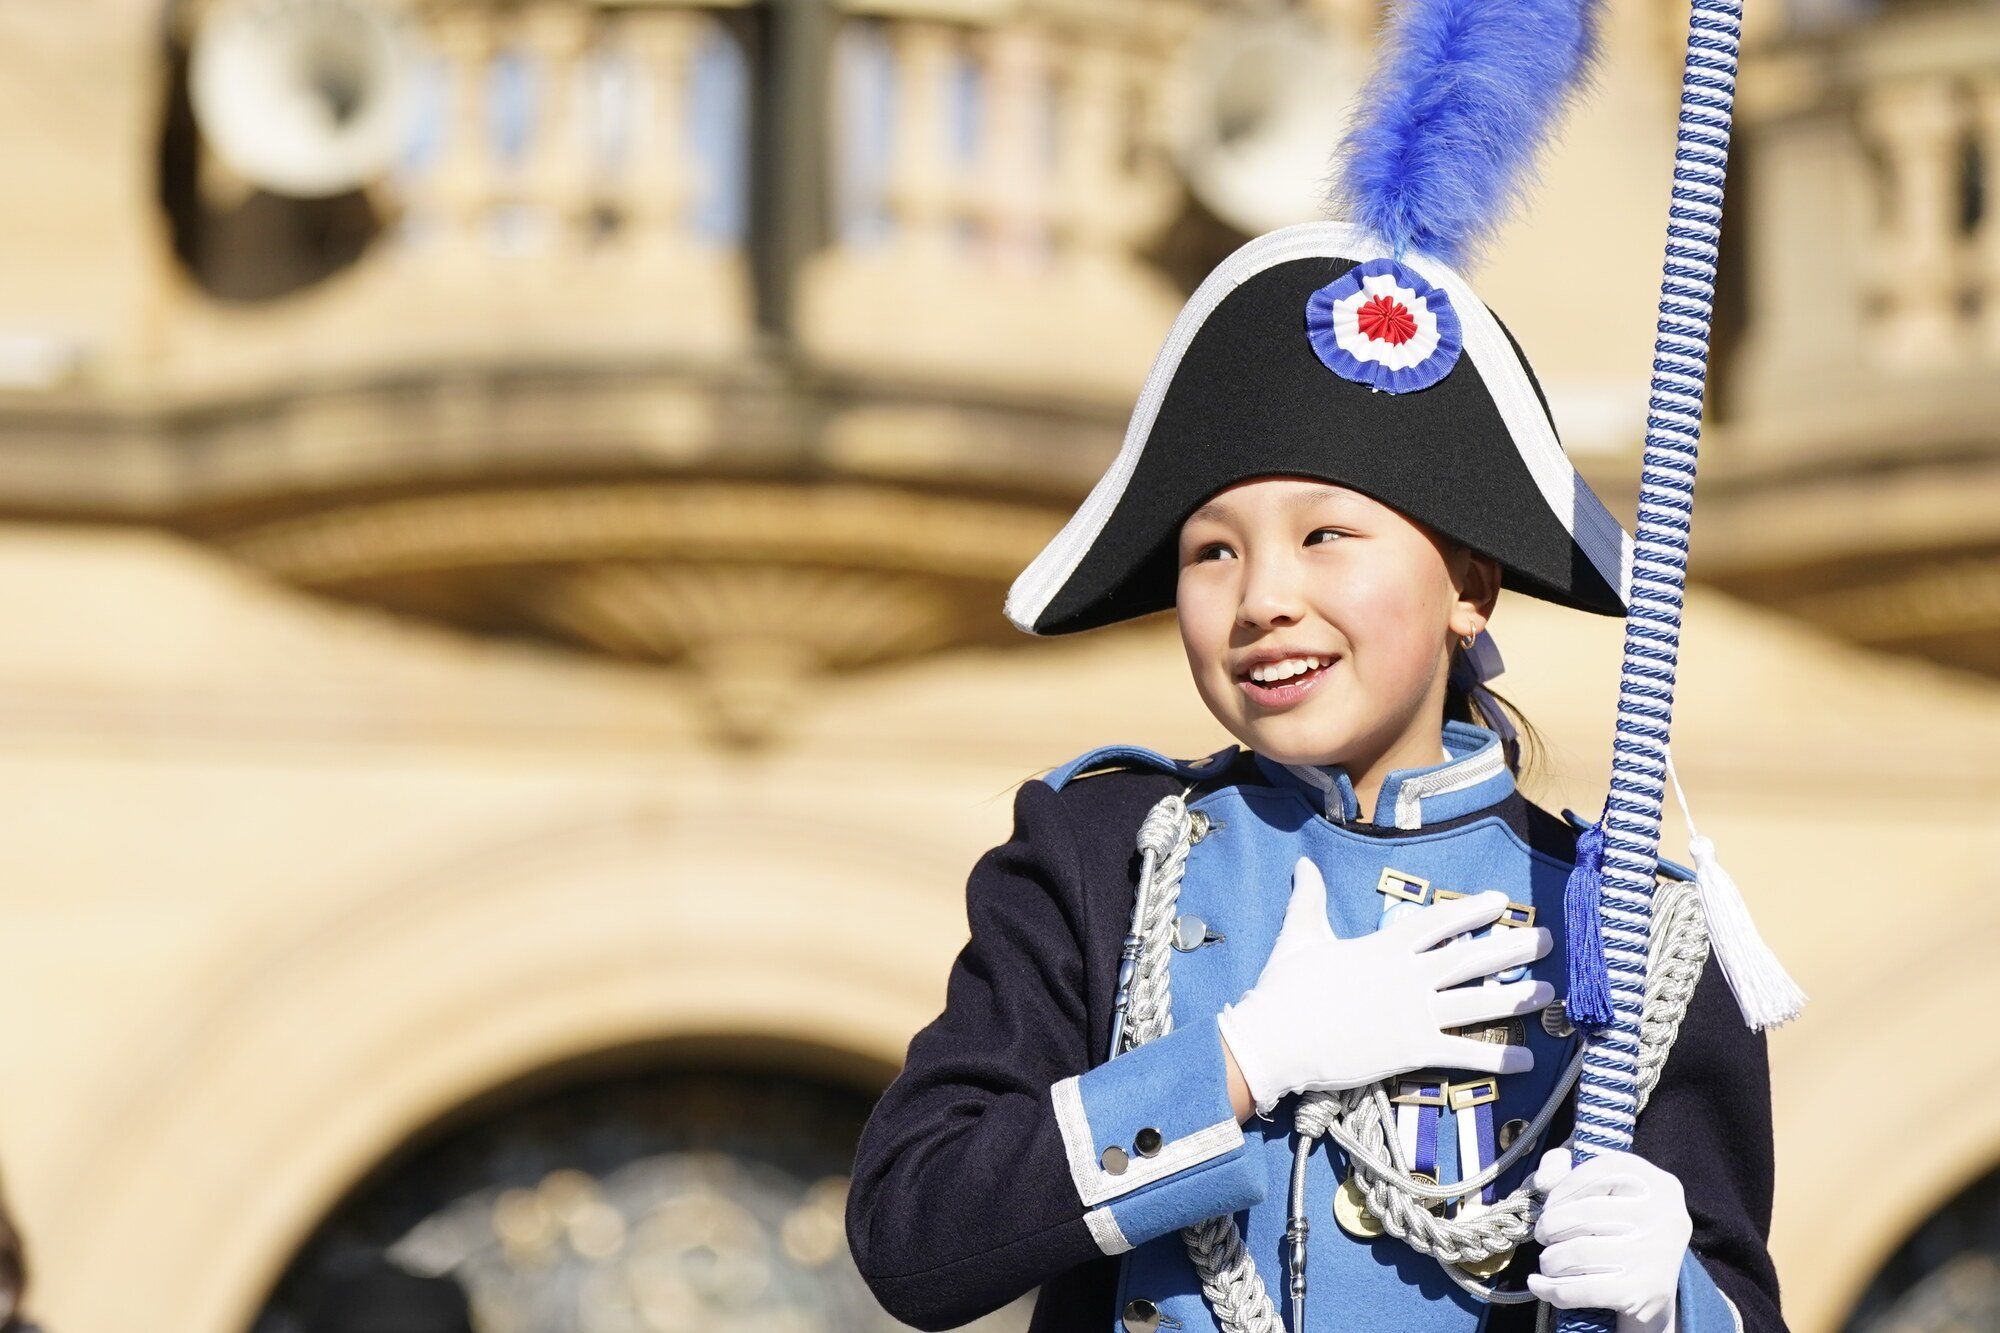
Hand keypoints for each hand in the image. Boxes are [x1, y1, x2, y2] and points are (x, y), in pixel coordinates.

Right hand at [1214, 856, 1551, 1114]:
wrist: (1276, 1038)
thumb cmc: (1285, 988)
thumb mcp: (1298, 935)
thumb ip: (1309, 898)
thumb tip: (1303, 864)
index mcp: (1384, 947)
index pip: (1438, 922)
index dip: (1472, 910)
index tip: (1501, 901)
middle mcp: (1408, 976)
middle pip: (1471, 957)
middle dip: (1512, 947)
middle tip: (1548, 939)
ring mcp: (1413, 1013)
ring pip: (1477, 1002)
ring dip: (1516, 996)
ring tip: (1549, 991)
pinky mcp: (1412, 1050)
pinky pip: (1463, 1053)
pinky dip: (1497, 1057)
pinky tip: (1527, 1059)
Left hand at [1528, 1147, 1691, 1332]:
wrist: (1653, 1288)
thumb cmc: (1618, 1229)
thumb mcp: (1601, 1190)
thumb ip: (1563, 1169)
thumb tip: (1543, 1180)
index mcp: (1657, 1184)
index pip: (1600, 1172)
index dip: (1563, 1188)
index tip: (1549, 1205)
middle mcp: (1664, 1217)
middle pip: (1585, 1214)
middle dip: (1550, 1227)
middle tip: (1543, 1235)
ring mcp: (1655, 1257)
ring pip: (1579, 1254)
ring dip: (1551, 1260)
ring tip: (1549, 1261)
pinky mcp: (1643, 1293)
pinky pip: (1582, 1289)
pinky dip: (1551, 1289)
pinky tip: (1539, 1285)